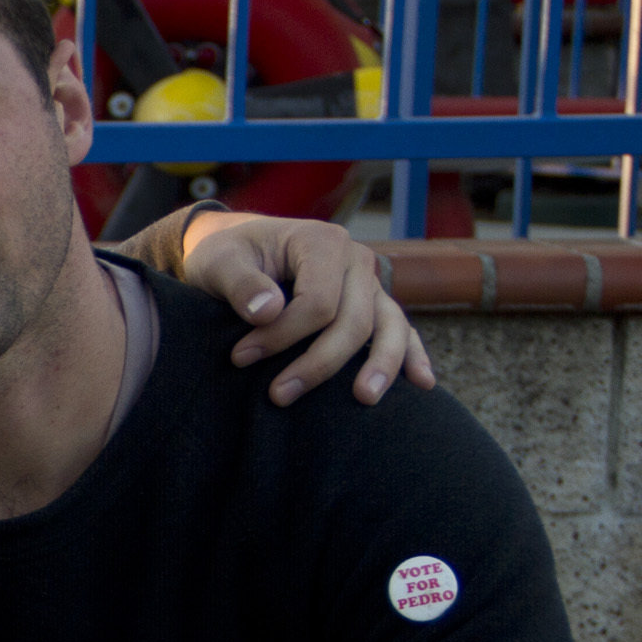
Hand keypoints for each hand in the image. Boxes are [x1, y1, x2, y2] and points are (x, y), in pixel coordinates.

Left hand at [175, 210, 437, 407]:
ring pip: (388, 326)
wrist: (240, 249)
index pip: (318, 301)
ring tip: (364, 399)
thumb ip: (240, 284)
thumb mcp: (219, 262)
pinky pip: (399, 329)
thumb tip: (268, 311)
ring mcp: (368, 283)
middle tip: (278, 396)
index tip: (240, 357)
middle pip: (354, 320)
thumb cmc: (228, 256)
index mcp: (322, 242)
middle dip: (319, 362)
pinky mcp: (372, 303)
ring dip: (380, 365)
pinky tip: (421, 383)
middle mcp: (355, 260)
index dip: (282, 336)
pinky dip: (411, 354)